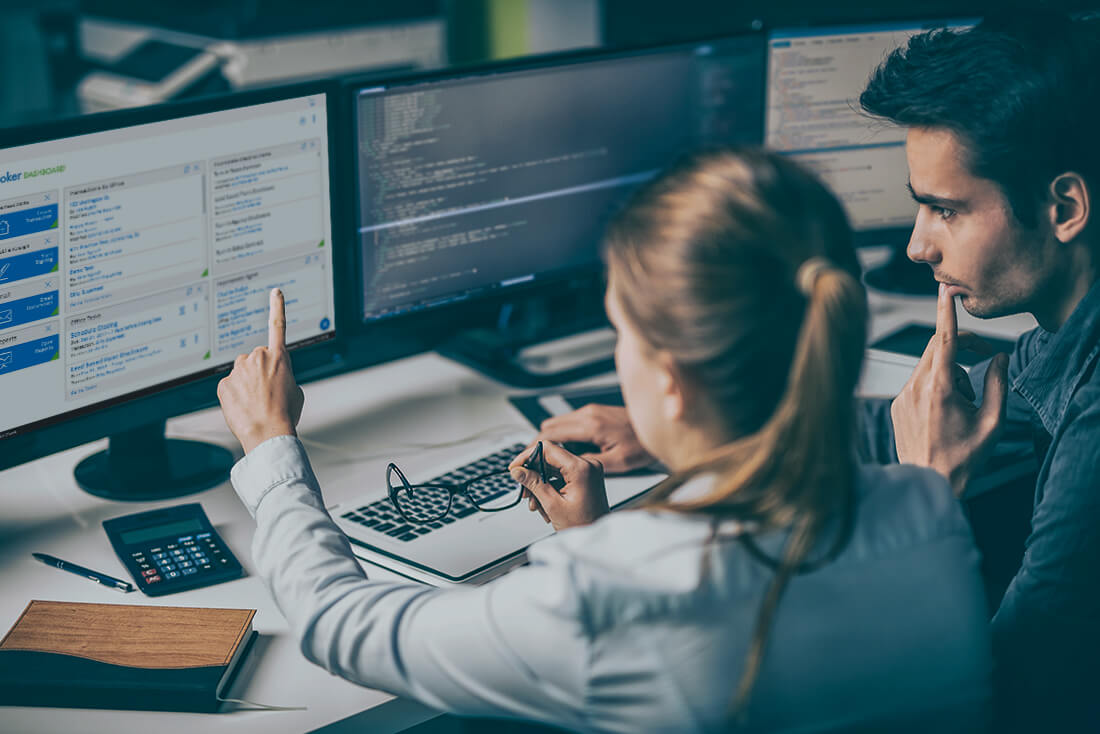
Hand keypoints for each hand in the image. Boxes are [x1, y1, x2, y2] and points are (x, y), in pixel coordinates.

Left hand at [217, 289, 304, 453]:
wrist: (268, 432)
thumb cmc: (285, 414)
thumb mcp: (295, 391)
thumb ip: (282, 375)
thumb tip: (268, 378)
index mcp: (279, 358)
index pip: (278, 326)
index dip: (277, 307)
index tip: (275, 292)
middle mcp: (257, 357)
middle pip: (256, 358)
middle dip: (260, 371)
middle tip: (267, 393)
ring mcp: (238, 370)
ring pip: (242, 372)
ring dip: (247, 383)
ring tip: (256, 403)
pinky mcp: (224, 384)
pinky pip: (229, 386)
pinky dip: (235, 395)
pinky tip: (244, 407)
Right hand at [509, 441, 608, 530]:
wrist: (597, 539)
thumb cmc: (584, 526)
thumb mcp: (552, 505)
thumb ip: (533, 483)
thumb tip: (518, 470)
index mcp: (581, 468)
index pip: (548, 448)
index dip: (527, 456)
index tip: (515, 468)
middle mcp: (587, 465)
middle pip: (550, 458)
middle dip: (533, 475)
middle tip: (523, 490)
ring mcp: (588, 471)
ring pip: (553, 468)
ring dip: (540, 484)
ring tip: (535, 503)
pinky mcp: (586, 478)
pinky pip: (561, 476)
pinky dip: (550, 488)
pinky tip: (544, 504)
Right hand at [538, 404, 653, 474]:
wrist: (659, 426)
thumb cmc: (642, 445)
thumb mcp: (617, 462)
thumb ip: (589, 463)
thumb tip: (567, 467)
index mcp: (590, 426)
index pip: (550, 434)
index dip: (534, 448)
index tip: (525, 460)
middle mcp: (588, 414)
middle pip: (549, 426)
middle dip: (538, 444)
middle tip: (534, 462)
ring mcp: (590, 411)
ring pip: (557, 422)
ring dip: (550, 439)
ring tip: (549, 459)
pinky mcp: (594, 412)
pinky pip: (569, 421)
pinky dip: (562, 434)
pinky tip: (568, 450)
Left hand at [890, 284, 1008, 494]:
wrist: (929, 482)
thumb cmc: (963, 457)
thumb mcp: (993, 422)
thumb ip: (998, 384)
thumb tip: (999, 358)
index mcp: (940, 388)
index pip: (943, 340)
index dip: (945, 312)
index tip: (945, 290)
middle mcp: (915, 387)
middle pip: (937, 348)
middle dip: (962, 346)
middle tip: (984, 357)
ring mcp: (902, 396)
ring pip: (928, 365)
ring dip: (951, 371)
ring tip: (964, 403)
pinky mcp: (896, 404)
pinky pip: (917, 381)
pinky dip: (935, 385)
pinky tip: (945, 412)